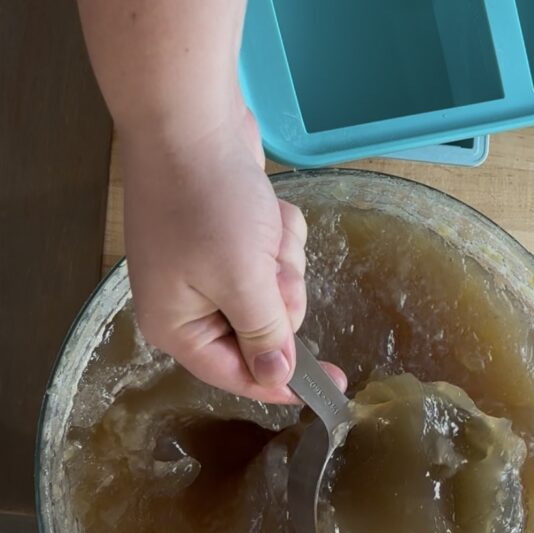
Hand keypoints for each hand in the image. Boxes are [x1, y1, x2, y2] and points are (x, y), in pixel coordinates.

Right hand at [121, 107, 345, 402]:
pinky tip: (266, 211)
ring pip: (275, 292)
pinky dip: (279, 236)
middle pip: (263, 332)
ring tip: (265, 229)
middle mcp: (189, 304)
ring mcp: (209, 268)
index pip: (236, 376)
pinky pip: (273, 257)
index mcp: (177, 326)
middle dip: (280, 297)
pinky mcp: (231, 239)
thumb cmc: (209, 205)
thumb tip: (275, 378)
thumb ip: (263, 335)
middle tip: (272, 267)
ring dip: (282, 262)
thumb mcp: (241, 281)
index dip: (282, 384)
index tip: (331, 389)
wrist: (190, 117)